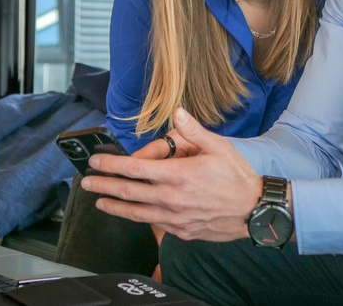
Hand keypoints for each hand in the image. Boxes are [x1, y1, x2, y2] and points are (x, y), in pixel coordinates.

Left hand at [81, 107, 262, 241]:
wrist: (255, 211)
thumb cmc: (237, 177)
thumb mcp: (219, 147)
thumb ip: (193, 130)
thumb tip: (177, 111)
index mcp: (178, 175)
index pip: (135, 168)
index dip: (112, 164)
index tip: (96, 161)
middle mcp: (172, 199)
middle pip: (129, 193)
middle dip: (104, 186)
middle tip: (87, 183)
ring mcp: (175, 218)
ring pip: (137, 213)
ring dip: (115, 207)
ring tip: (100, 203)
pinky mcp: (181, 231)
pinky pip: (154, 224)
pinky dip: (140, 217)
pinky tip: (132, 213)